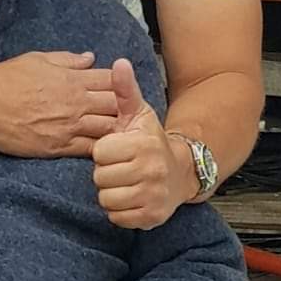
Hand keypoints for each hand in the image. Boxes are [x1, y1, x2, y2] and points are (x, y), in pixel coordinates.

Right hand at [0, 52, 116, 156]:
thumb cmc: (6, 80)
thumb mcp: (37, 59)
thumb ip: (67, 59)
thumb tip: (90, 58)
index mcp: (72, 79)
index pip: (111, 80)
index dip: (120, 84)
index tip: (119, 89)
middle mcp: (76, 103)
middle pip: (116, 105)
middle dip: (122, 108)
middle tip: (122, 112)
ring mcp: (70, 126)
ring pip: (108, 129)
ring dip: (114, 129)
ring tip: (115, 131)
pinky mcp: (60, 147)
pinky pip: (90, 149)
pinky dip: (101, 148)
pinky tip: (102, 147)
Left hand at [92, 59, 194, 228]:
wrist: (180, 172)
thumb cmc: (150, 140)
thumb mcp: (139, 113)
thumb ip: (125, 90)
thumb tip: (119, 63)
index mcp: (144, 144)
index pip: (100, 152)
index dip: (105, 151)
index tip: (118, 148)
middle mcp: (151, 171)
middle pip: (100, 177)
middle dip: (107, 172)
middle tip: (121, 166)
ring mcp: (153, 196)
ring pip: (106, 199)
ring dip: (111, 191)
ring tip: (125, 181)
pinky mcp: (152, 217)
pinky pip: (116, 217)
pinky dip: (119, 210)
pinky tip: (131, 196)